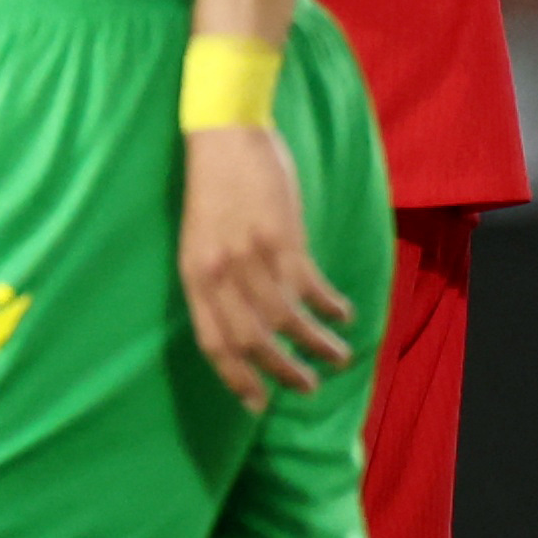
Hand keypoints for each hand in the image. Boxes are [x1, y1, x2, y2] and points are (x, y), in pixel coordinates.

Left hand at [178, 123, 353, 411]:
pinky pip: (311, 288)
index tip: (256, 404)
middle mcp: (219, 271)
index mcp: (193, 273)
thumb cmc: (212, 186)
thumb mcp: (199, 238)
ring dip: (316, 345)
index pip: (212, 341)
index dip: (235, 378)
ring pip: (286, 320)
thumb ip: (217, 277)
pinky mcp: (283, 238)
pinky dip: (330, 307)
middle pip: (251, 340)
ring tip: (337, 358)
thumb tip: (246, 319)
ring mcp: (251, 255)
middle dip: (282, 372)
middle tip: (306, 388)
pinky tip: (344, 315)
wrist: (223, 133)